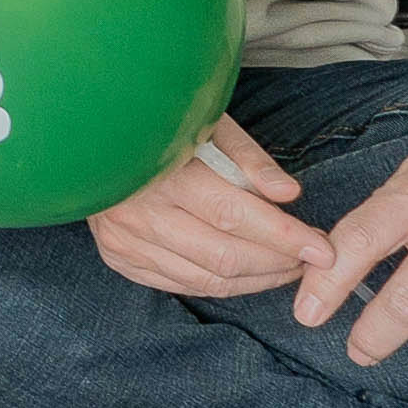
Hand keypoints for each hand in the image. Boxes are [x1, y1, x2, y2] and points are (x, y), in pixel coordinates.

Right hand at [86, 123, 326, 305]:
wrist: (86, 134)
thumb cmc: (155, 123)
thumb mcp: (204, 122)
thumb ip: (247, 158)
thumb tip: (289, 194)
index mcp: (161, 172)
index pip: (234, 215)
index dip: (283, 236)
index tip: (322, 249)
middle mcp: (138, 212)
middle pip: (224, 255)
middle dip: (278, 263)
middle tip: (309, 259)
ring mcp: (125, 240)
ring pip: (206, 280)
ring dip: (257, 280)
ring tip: (286, 267)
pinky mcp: (120, 258)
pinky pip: (182, 285)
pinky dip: (223, 284)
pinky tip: (247, 272)